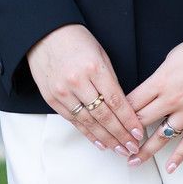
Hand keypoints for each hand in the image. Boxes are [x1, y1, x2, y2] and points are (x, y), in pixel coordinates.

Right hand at [25, 23, 145, 155]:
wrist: (44, 34)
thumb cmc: (76, 41)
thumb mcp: (100, 54)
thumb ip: (110, 79)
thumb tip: (122, 105)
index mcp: (93, 67)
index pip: (116, 100)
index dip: (129, 120)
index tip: (138, 132)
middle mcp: (77, 82)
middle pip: (103, 115)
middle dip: (120, 134)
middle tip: (132, 147)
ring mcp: (63, 92)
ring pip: (89, 122)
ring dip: (106, 138)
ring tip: (119, 148)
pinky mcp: (52, 99)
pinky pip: (74, 121)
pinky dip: (88, 133)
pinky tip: (99, 142)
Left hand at [124, 38, 182, 173]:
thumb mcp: (170, 59)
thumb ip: (158, 78)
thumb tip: (148, 90)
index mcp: (160, 81)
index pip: (132, 102)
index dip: (119, 114)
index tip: (112, 123)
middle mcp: (171, 99)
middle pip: (142, 121)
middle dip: (126, 135)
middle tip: (116, 145)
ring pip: (162, 137)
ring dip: (146, 151)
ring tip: (133, 162)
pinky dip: (179, 156)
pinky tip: (170, 167)